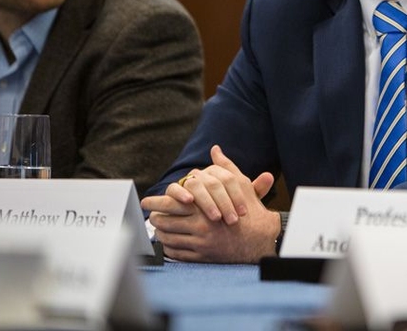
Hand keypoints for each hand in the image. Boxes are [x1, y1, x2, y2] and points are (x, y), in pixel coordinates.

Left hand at [140, 145, 278, 261]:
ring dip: (161, 233)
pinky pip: (177, 253)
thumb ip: (225, 167)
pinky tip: (168, 242)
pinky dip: (169, 248)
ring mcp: (201, 243)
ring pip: (170, 238)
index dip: (157, 202)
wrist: (261, 239)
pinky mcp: (202, 257)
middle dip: (156, 218)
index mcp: (206, 207)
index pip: (173, 203)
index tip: (145, 201)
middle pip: (167, 222)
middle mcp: (201, 226)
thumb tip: (215, 149)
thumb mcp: (239, 185)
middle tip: (150, 215)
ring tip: (157, 228)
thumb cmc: (249, 210)